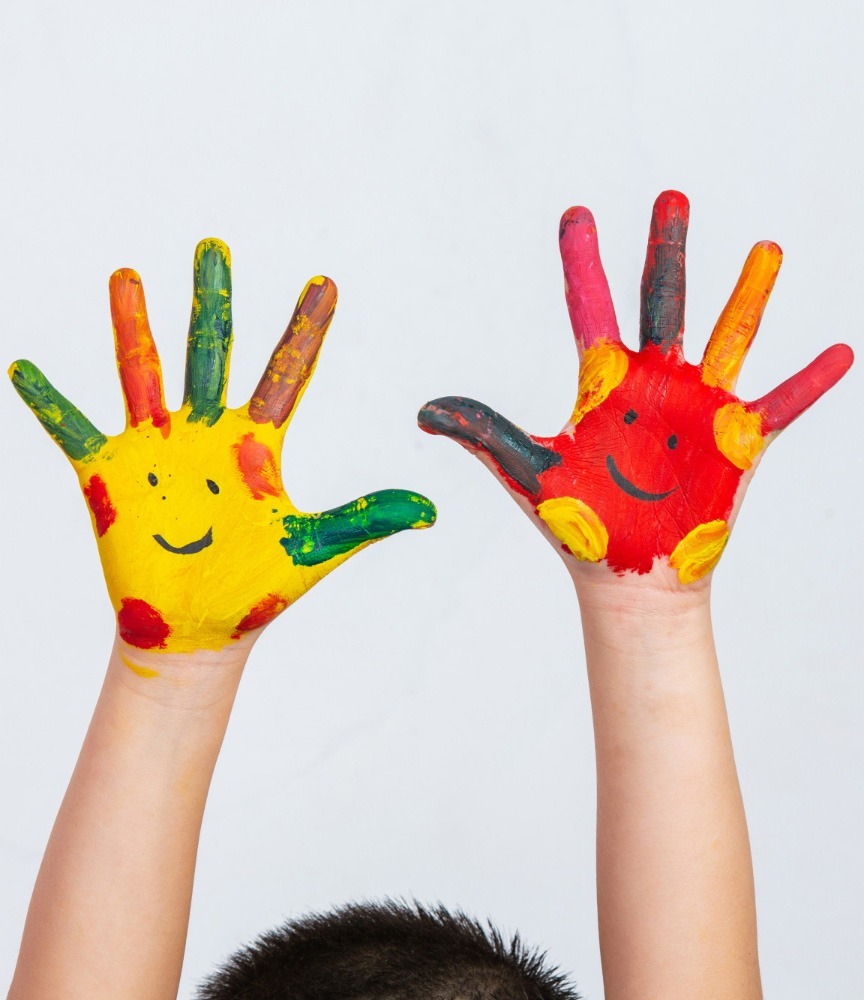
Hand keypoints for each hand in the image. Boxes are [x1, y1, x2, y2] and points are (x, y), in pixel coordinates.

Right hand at [10, 240, 434, 652]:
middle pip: (211, 351)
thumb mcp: (314, 546)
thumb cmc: (256, 589)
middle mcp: (206, 434)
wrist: (200, 630)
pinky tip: (24, 367)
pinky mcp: (110, 476)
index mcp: (257, 445)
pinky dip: (50, 401)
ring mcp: (156, 450)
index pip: (286, 373)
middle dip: (213, 300)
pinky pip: (73, 430)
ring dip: (133, 325)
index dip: (305, 329)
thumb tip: (432, 510)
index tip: (326, 282)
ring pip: (143, 372)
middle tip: (215, 246)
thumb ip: (367, 519)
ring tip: (127, 274)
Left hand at [419, 191, 851, 586]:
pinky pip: (782, 404)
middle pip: (662, 301)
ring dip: (747, 293)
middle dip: (666, 250)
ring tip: (764, 247)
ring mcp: (700, 408)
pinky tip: (839, 351)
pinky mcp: (738, 443)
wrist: (628, 577)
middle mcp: (654, 383)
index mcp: (603, 384)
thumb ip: (484, 432)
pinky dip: (809, 382)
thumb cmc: (580, 525)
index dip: (581, 261)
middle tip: (670, 197)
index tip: (576, 213)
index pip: (589, 308)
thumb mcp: (528, 471)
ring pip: (728, 335)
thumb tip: (423, 410)